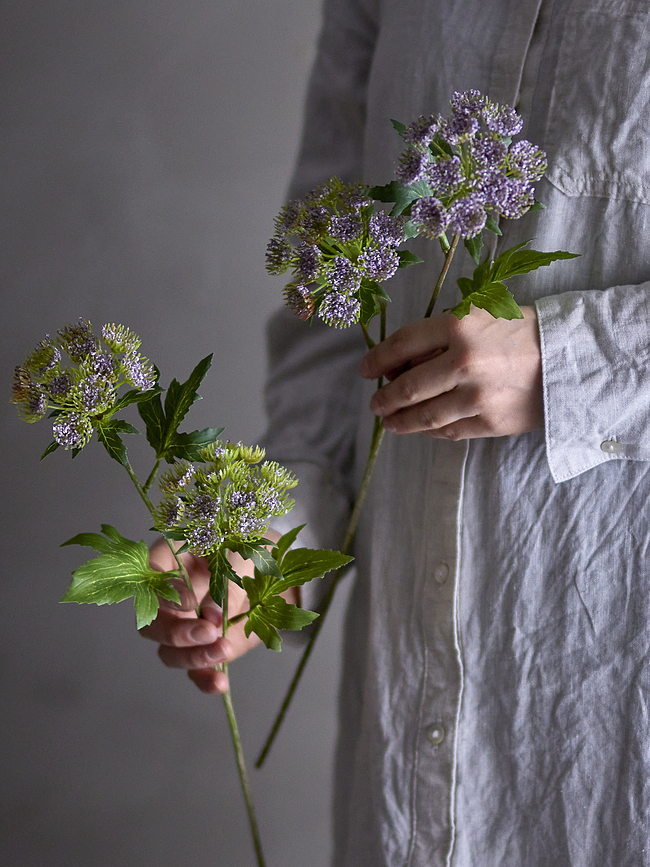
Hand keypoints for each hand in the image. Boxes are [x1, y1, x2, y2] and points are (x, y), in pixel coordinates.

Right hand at [141, 538, 289, 693]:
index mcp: (172, 561)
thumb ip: (225, 587)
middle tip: (207, 631)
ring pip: (169, 651)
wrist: (275, 572)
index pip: (151, 578)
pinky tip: (219, 683)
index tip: (189, 601)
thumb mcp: (241, 559)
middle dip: (176, 633)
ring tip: (221, 650)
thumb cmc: (251, 552)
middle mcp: (171, 598)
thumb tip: (211, 618)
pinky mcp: (205, 647)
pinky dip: (205, 679)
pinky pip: (195, 670)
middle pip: (153, 623)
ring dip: (192, 657)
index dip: (162, 593)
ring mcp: (186, 625)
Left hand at [358, 306, 543, 439]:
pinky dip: (431, 431)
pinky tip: (423, 429)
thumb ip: (442, 336)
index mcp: (459, 327)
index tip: (366, 370)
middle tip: (375, 403)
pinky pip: (449, 431)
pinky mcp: (491, 423)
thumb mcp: (480, 315)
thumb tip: (400, 364)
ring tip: (390, 421)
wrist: (573, 357)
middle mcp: (464, 362)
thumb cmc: (523, 331)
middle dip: (385, 398)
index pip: (403, 344)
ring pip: (424, 416)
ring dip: (400, 421)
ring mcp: (477, 397)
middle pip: (408, 387)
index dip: (378, 359)